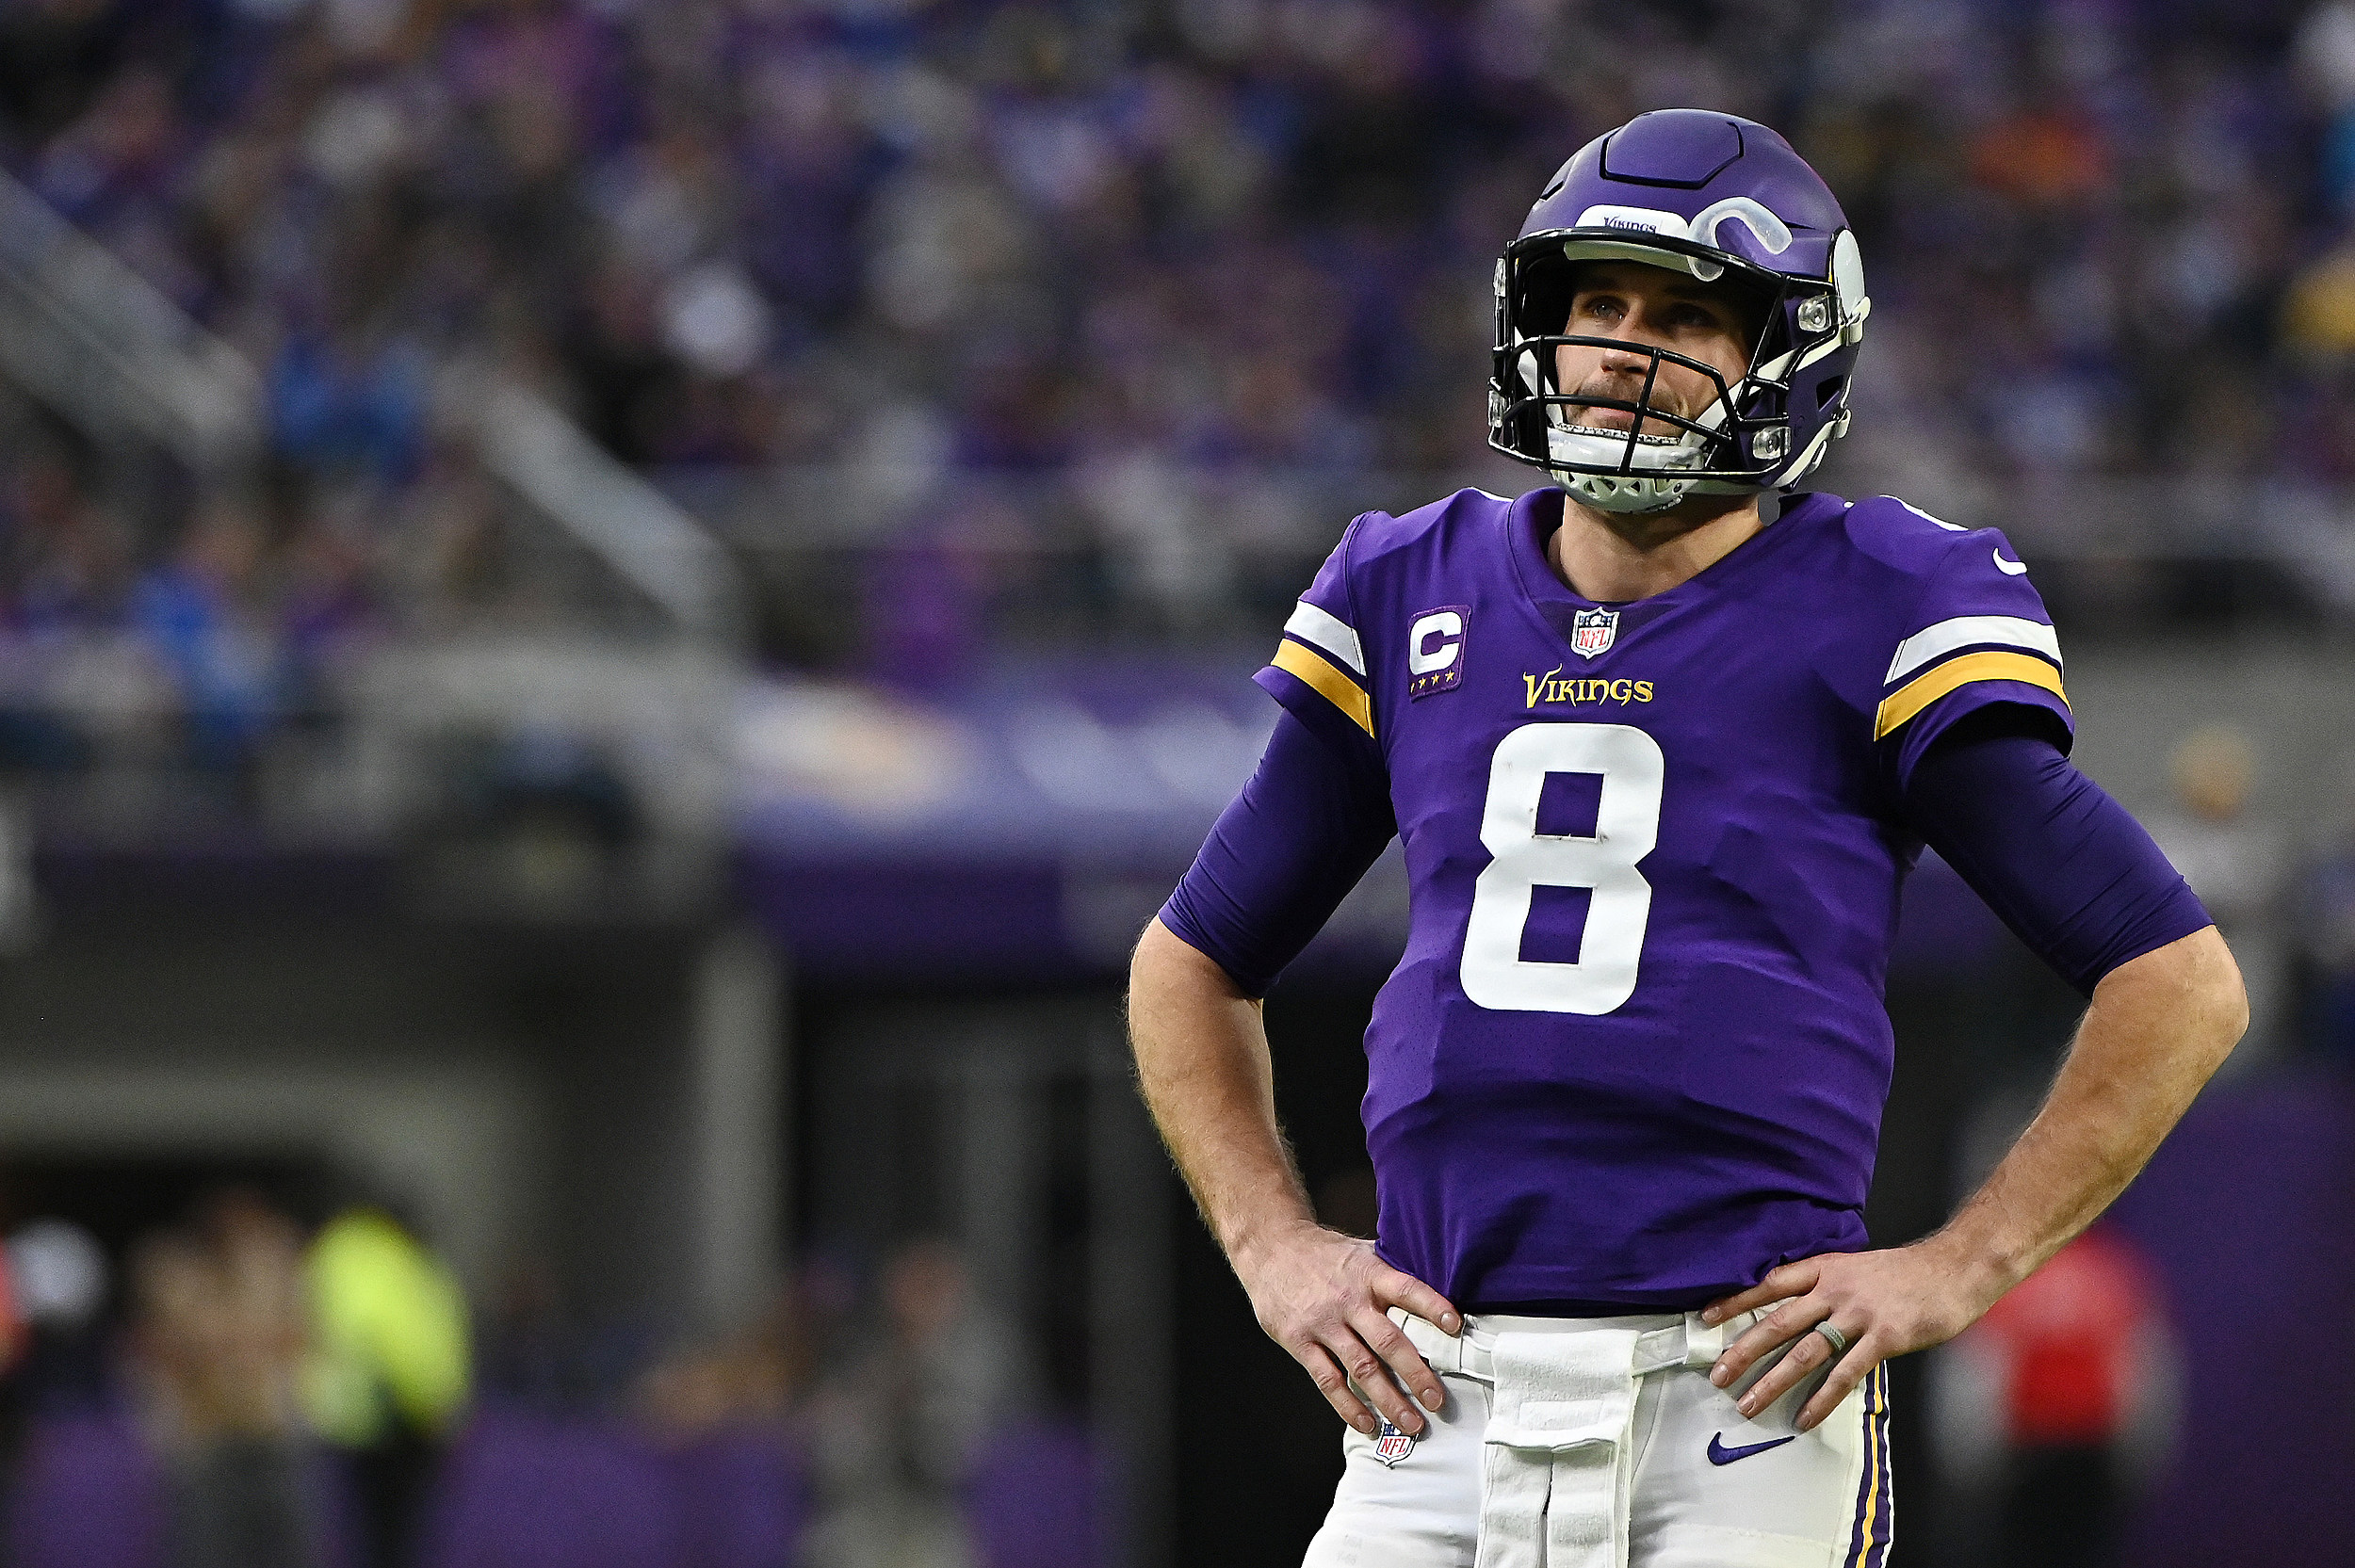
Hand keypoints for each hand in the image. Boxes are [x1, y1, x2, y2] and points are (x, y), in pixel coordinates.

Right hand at [1235, 1220, 1460, 1436]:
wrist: (1270, 1246)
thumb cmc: (1323, 1253)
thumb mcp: (1360, 1251)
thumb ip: (1390, 1272)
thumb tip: (1437, 1286)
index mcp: (1368, 1274)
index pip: (1406, 1289)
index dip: (1432, 1306)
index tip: (1456, 1326)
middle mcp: (1348, 1300)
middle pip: (1388, 1341)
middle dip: (1416, 1374)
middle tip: (1438, 1401)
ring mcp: (1323, 1323)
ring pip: (1361, 1367)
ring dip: (1389, 1399)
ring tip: (1412, 1424)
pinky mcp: (1299, 1341)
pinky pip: (1328, 1379)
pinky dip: (1348, 1405)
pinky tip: (1367, 1423)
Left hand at [1700, 1240, 2000, 1431]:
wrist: (1954, 1268)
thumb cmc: (1904, 1272)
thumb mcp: (1855, 1268)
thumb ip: (1824, 1286)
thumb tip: (1793, 1309)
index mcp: (1824, 1270)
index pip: (1769, 1285)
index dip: (1736, 1301)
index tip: (1706, 1319)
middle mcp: (1834, 1290)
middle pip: (1777, 1323)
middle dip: (1743, 1351)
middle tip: (1717, 1375)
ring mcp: (1858, 1315)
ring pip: (1804, 1352)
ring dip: (1772, 1381)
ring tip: (1748, 1404)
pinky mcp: (1884, 1339)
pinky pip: (1845, 1374)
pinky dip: (1822, 1399)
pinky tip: (1804, 1418)